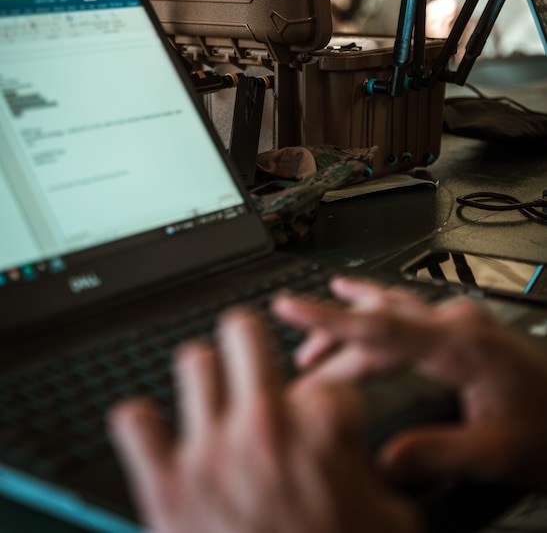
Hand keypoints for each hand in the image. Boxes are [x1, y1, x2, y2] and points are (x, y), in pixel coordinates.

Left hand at [108, 307, 421, 532]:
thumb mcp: (391, 516)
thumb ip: (373, 468)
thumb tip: (352, 450)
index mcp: (324, 424)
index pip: (322, 375)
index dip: (322, 403)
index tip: (315, 422)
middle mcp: (266, 424)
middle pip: (243, 332)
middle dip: (250, 346)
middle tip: (249, 365)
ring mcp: (212, 451)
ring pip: (193, 363)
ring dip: (203, 383)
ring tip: (211, 406)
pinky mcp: (166, 487)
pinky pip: (134, 423)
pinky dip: (142, 427)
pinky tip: (155, 437)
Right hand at [273, 277, 546, 490]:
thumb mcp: (498, 453)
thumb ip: (438, 454)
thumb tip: (385, 460)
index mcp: (460, 346)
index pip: (379, 329)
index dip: (327, 319)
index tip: (288, 307)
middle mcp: (458, 324)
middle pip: (379, 323)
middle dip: (333, 339)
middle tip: (298, 365)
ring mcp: (463, 322)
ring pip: (392, 312)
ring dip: (352, 320)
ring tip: (314, 331)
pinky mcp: (467, 329)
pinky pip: (409, 312)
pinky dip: (378, 310)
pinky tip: (369, 302)